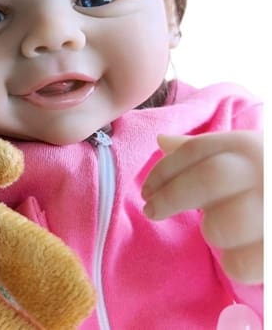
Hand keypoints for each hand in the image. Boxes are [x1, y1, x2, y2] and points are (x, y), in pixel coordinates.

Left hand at [142, 131, 262, 283]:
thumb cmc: (270, 175)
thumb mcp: (246, 154)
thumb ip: (206, 151)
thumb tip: (162, 142)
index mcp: (250, 146)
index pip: (195, 151)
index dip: (163, 172)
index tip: (146, 189)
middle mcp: (264, 172)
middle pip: (205, 180)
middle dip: (169, 196)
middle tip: (151, 210)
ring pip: (219, 226)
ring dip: (212, 231)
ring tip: (224, 228)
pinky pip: (240, 264)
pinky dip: (234, 261)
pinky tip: (242, 251)